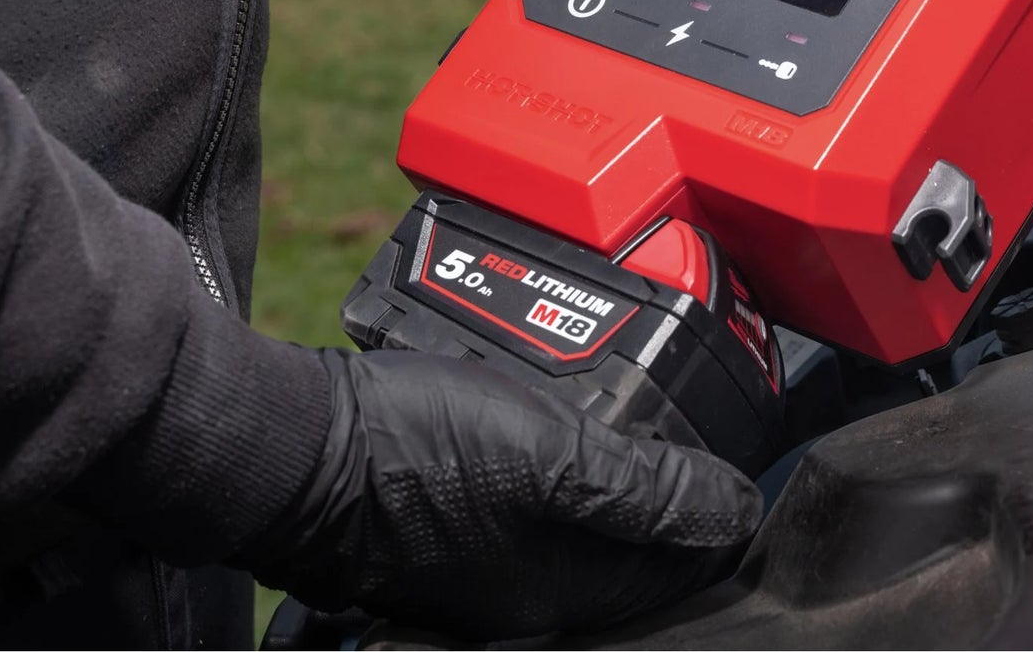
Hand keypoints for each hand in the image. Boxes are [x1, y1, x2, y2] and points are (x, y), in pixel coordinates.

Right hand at [235, 348, 760, 640]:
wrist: (290, 446)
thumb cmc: (414, 450)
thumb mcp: (551, 453)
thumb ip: (646, 488)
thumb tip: (736, 513)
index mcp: (565, 591)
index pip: (677, 573)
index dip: (717, 518)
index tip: (742, 469)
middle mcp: (529, 600)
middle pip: (633, 561)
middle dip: (673, 509)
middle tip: (700, 441)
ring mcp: (484, 573)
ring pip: (584, 537)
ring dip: (621, 491)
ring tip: (645, 432)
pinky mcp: (449, 536)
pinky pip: (534, 519)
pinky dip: (564, 484)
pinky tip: (565, 440)